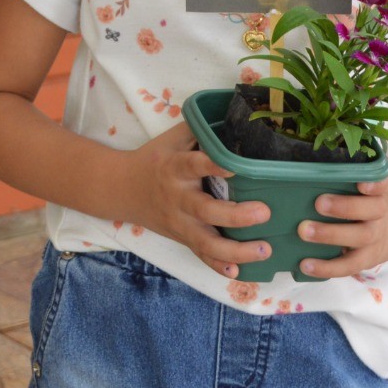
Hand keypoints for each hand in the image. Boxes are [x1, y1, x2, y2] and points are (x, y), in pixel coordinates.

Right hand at [119, 121, 273, 278]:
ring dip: (236, 250)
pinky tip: (239, 273)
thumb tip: (238, 115)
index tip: (238, 166)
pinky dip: (218, 266)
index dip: (215, 165)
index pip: (194, 165)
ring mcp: (178, 222)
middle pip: (205, 211)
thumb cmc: (156, 158)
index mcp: (175, 167)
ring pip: (206, 242)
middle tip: (265, 212)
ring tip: (264, 249)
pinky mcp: (180, 238)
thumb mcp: (174, 138)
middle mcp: (177, 197)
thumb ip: (202, 129)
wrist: (122, 188)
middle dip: (237, 216)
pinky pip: (200, 256)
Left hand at [295, 175, 387, 278]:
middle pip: (373, 210)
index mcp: (377, 191)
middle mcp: (379, 213)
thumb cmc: (360, 202)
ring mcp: (374, 238)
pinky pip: (349, 265)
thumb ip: (339, 181)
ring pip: (361, 237)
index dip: (375, 184)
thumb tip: (296, 173)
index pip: (383, 183)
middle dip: (345, 207)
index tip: (362, 183)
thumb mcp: (358, 189)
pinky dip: (327, 267)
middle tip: (318, 203)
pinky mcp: (365, 260)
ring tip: (303, 231)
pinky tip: (305, 264)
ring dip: (331, 234)